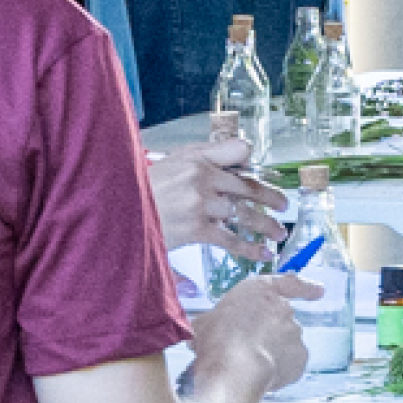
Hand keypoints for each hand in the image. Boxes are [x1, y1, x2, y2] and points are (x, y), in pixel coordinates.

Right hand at [149, 140, 279, 265]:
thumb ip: (206, 154)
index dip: (254, 166)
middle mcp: (203, 179)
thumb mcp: (172, 159)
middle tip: (284, 206)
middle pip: (247, 188)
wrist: (118, 211)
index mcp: (197, 160)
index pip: (237, 156)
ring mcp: (202, 204)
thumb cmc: (143, 187)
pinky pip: (231, 239)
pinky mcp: (197, 229)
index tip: (267, 177)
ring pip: (244, 214)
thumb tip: (243, 149)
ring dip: (266, 225)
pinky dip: (251, 248)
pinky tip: (264, 253)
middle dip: (270, 199)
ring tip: (279, 234)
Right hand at [185, 265, 310, 402]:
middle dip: (268, 333)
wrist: (236, 369)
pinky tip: (261, 377)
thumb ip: (215, 321)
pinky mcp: (301, 358)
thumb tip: (204, 331)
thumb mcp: (205, 323)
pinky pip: (291, 364)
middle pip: (281, 319)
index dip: (304, 287)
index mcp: (259, 291)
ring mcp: (295, 334)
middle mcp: (283, 309)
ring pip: (285, 343)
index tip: (319, 290)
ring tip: (248, 367)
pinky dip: (279, 370)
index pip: (288, 283)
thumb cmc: (217, 340)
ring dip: (272, 352)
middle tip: (246, 349)